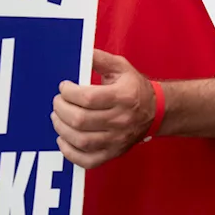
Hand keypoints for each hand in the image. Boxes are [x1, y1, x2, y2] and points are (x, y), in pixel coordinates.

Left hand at [52, 50, 153, 168]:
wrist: (157, 111)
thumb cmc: (135, 88)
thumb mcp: (122, 67)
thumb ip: (100, 59)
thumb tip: (81, 53)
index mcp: (124, 97)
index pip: (88, 98)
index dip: (69, 93)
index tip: (64, 87)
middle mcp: (121, 120)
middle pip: (81, 120)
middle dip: (61, 109)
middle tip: (57, 102)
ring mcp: (117, 140)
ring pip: (81, 140)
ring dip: (61, 129)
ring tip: (57, 118)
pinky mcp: (114, 153)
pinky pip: (88, 161)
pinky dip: (70, 153)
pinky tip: (63, 140)